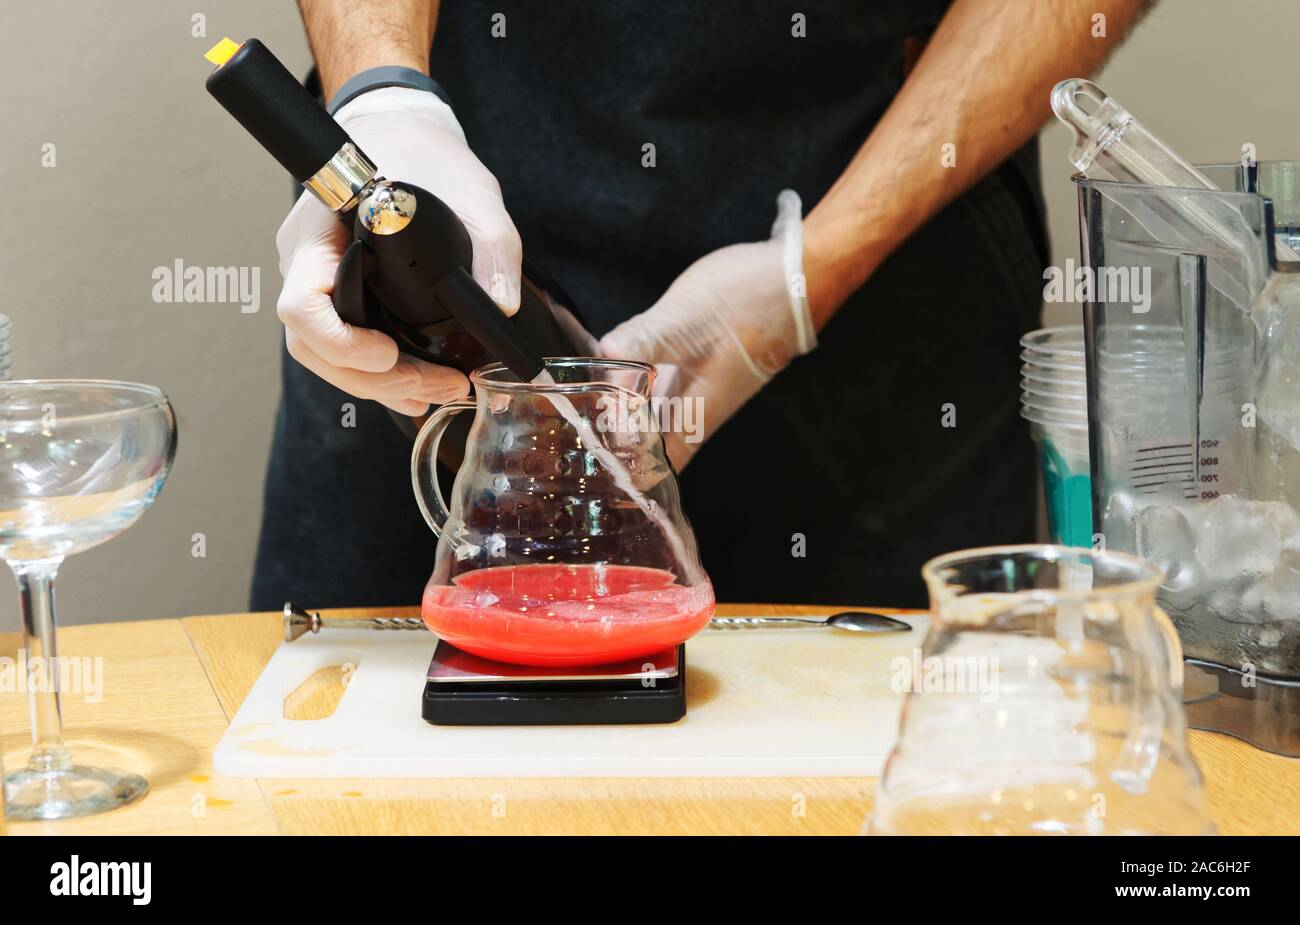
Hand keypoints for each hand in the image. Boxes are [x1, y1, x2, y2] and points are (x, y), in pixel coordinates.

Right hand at [275, 88, 521, 414]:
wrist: (404, 130)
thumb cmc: (426, 153)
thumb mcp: (473, 193)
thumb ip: (492, 248)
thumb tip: (500, 307)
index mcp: (320, 232)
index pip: (302, 305)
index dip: (341, 341)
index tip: (390, 352)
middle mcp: (307, 261)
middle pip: (314, 346)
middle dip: (374, 379)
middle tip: (438, 386)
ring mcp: (318, 277)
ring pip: (327, 354)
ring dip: (379, 384)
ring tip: (438, 392)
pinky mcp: (339, 290)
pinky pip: (345, 343)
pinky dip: (378, 373)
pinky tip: (419, 385)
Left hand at [599, 191, 815, 467]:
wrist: (798, 276)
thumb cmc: (748, 299)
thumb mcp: (687, 319)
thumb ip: (643, 342)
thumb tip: (602, 361)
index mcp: (698, 412)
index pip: (659, 467)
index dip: (628, 479)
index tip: (593, 478)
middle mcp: (702, 408)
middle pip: (656, 448)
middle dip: (619, 453)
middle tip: (572, 450)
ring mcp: (705, 387)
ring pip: (659, 419)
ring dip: (626, 422)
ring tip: (582, 421)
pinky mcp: (704, 365)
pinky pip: (664, 392)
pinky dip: (638, 394)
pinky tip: (614, 379)